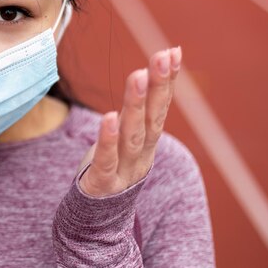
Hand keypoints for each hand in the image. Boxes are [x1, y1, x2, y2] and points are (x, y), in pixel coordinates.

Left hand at [79, 47, 181, 197]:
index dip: (167, 81)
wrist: (94, 216)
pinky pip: (106, 158)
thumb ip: (138, 111)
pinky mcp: (101, 182)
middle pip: (152, 117)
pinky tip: (108, 116)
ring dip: (136, 104)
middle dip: (158, 86)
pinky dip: (108, 138)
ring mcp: (124, 169)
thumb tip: (149, 73)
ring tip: (137, 76)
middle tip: (161, 56)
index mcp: (148, 142)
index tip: (172, 51)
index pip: (160, 107)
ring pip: (132, 134)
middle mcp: (142, 154)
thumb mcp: (128, 137)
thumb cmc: (111, 166)